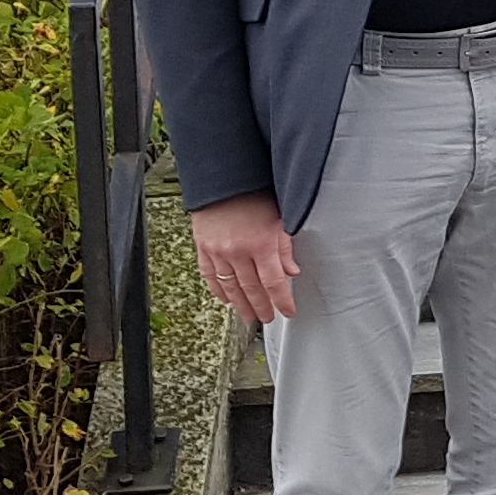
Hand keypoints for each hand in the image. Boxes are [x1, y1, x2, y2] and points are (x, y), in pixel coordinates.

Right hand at [192, 192, 301, 324]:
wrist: (223, 177)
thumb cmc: (253, 193)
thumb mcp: (279, 217)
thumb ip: (285, 247)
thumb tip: (292, 271)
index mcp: (261, 243)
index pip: (274, 282)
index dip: (282, 300)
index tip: (288, 310)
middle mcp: (238, 251)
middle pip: (252, 289)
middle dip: (262, 307)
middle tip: (267, 317)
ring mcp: (218, 251)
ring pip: (230, 287)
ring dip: (241, 304)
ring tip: (249, 314)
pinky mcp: (203, 247)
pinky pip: (210, 276)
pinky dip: (218, 290)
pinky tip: (226, 298)